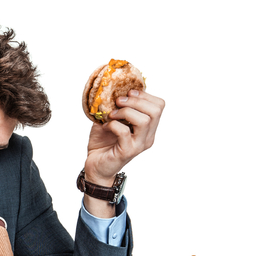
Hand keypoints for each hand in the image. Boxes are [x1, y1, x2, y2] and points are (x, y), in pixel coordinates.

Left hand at [83, 90, 164, 215]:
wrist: (95, 166)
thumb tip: (114, 89)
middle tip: (118, 101)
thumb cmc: (103, 144)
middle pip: (156, 110)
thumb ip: (117, 107)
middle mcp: (148, 136)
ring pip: (144, 120)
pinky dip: (113, 124)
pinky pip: (124, 132)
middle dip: (136, 100)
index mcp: (148, 128)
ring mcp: (139, 145)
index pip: (159, 105)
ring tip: (112, 114)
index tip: (128, 93)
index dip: (145, 95)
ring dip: (126, 111)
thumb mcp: (111, 120)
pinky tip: (105, 126)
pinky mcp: (127, 151)